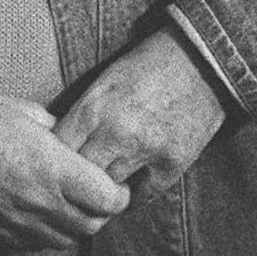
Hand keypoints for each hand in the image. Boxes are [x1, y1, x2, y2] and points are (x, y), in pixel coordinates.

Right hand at [0, 90, 130, 250]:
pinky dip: (48, 232)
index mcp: (53, 167)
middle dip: (102, 212)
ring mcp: (19, 222)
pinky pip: (37, 245)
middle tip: (97, 194)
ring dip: (75, 224)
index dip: (119, 194)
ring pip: (66, 239)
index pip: (108, 200)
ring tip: (69, 202)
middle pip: (92, 225)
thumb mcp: (29, 113)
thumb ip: (62, 135)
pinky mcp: (0, 233)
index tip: (117, 184)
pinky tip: (42, 211)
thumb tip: (80, 147)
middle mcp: (40, 201)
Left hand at [54, 30, 226, 202]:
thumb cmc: (148, 65)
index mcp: (93, 107)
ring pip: (108, 192)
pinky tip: (128, 190)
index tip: (58, 163)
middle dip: (76, 180)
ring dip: (103, 191)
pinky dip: (132, 197)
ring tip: (101, 189)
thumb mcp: (106, 81)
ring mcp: (145, 151)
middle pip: (79, 177)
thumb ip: (83, 114)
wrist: (201, 59)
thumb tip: (58, 145)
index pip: (58, 151)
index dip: (55, 159)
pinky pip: (141, 197)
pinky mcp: (172, 164)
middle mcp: (115, 133)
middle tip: (77, 182)